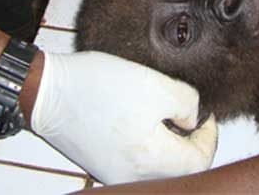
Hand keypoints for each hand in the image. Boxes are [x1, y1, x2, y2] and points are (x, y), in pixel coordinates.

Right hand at [30, 51, 217, 183]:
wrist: (49, 90)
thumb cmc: (96, 85)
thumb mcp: (155, 83)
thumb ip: (187, 104)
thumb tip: (192, 120)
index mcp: (149, 159)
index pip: (198, 162)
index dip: (209, 137)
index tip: (203, 115)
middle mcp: (132, 175)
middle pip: (179, 170)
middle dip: (189, 143)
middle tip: (185, 116)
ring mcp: (115, 175)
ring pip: (158, 168)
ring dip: (169, 147)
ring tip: (162, 117)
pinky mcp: (102, 167)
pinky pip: (136, 165)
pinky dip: (146, 148)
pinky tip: (140, 124)